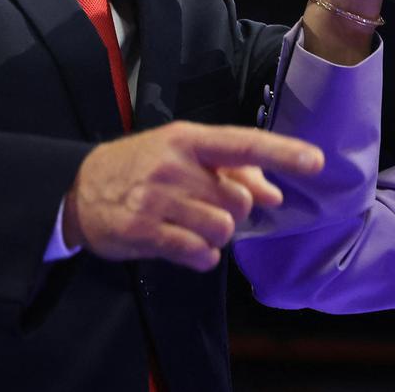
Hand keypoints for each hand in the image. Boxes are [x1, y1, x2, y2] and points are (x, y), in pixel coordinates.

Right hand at [62, 121, 323, 271]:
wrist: (78, 188)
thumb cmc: (141, 166)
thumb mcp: (183, 155)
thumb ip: (232, 171)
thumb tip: (275, 194)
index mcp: (188, 139)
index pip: (244, 144)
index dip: (283, 152)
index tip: (316, 161)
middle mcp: (174, 165)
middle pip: (239, 200)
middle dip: (234, 210)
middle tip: (207, 205)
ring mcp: (157, 199)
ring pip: (222, 228)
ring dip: (217, 235)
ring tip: (193, 225)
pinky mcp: (143, 232)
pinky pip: (197, 252)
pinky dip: (202, 255)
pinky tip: (187, 246)